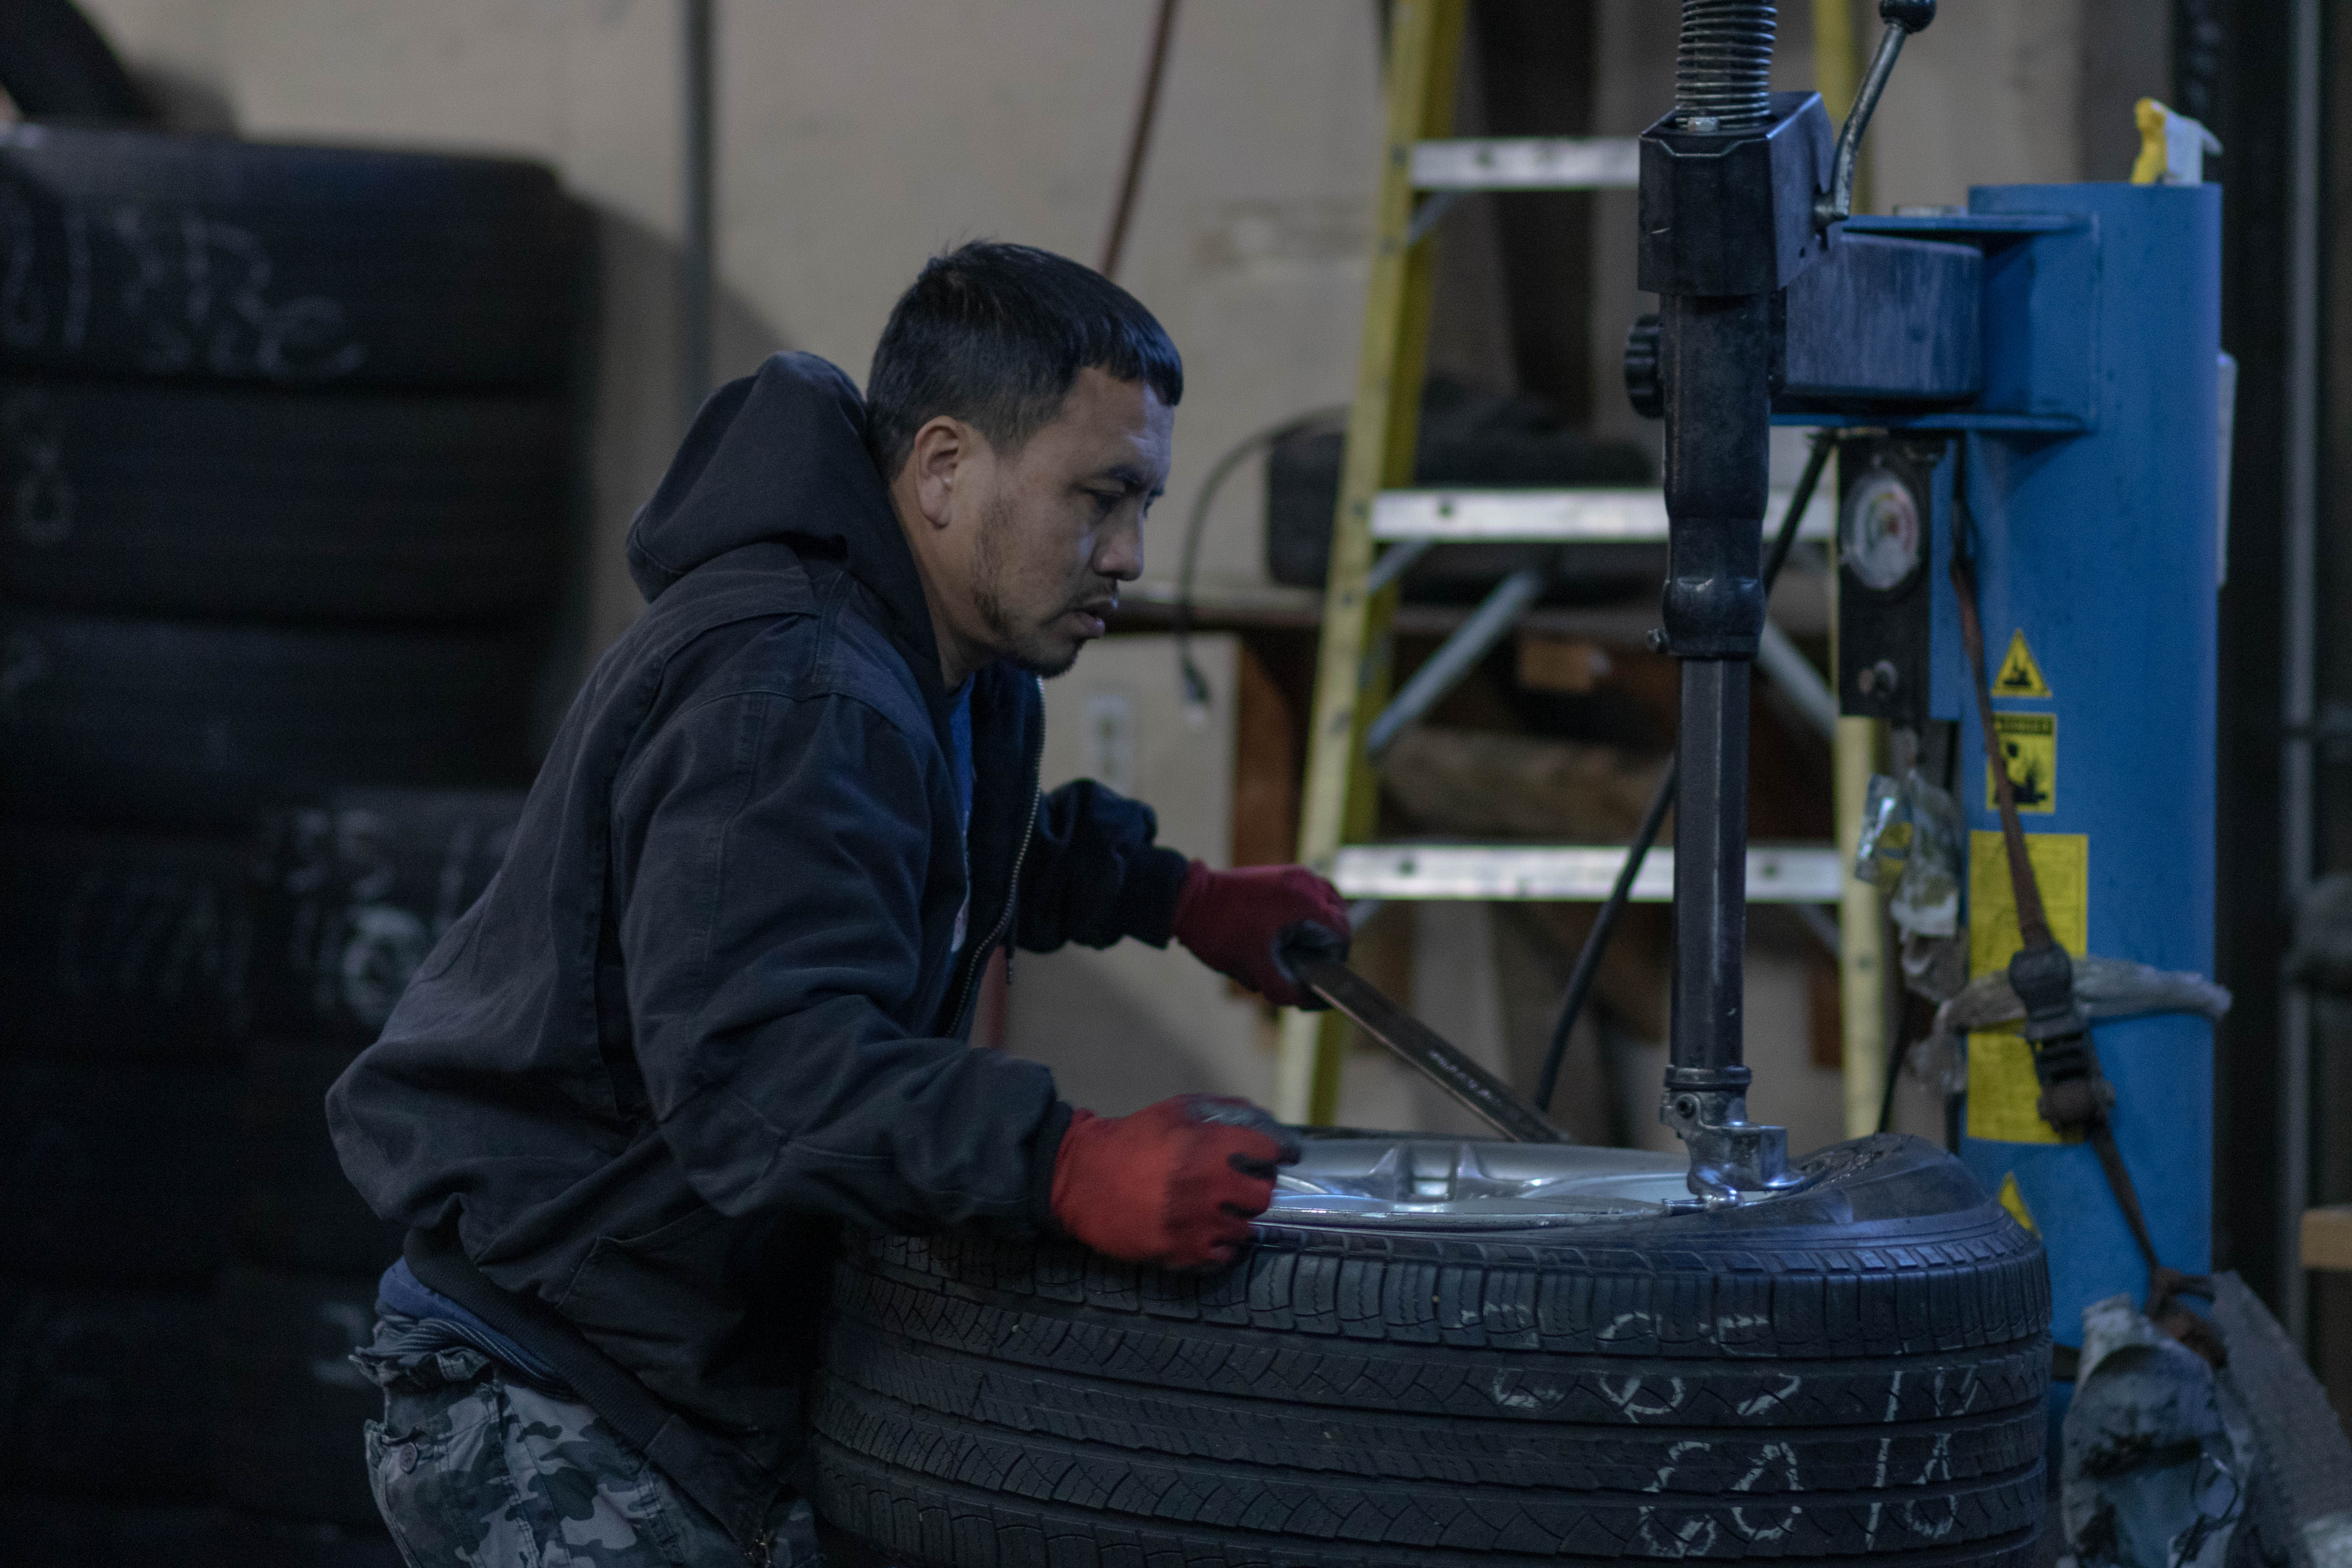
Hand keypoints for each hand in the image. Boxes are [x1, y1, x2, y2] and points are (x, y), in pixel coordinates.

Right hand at [1049, 1093, 1302, 1268]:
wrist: (1081, 1178)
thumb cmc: (1131, 1139)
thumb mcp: (1175, 1111)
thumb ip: (1221, 1111)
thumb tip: (1261, 1118)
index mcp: (1208, 1145)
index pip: (1269, 1150)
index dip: (1279, 1151)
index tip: (1281, 1156)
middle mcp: (1208, 1184)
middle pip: (1263, 1195)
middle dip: (1256, 1188)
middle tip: (1244, 1185)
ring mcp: (1196, 1222)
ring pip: (1245, 1228)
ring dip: (1237, 1218)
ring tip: (1219, 1209)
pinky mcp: (1181, 1252)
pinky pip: (1223, 1255)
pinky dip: (1220, 1245)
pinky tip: (1207, 1232)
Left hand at [1169, 860, 1347, 1007]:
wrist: (1186, 899)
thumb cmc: (1219, 931)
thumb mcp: (1254, 968)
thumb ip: (1285, 989)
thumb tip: (1306, 1000)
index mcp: (1304, 903)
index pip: (1341, 936)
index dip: (1334, 963)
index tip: (1316, 980)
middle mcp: (1305, 882)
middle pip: (1337, 920)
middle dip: (1324, 948)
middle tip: (1305, 968)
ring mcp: (1294, 875)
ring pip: (1325, 906)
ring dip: (1317, 931)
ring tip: (1296, 952)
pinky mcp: (1281, 875)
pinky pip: (1308, 897)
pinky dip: (1305, 917)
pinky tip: (1284, 935)